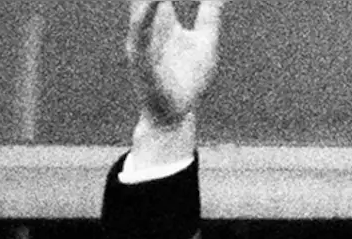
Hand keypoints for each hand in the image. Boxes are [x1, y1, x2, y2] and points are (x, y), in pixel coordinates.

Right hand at [126, 1, 222, 130]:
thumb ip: (210, 13)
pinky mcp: (142, 62)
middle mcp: (147, 27)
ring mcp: (141, 43)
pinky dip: (147, 15)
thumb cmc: (190, 79)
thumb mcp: (206, 39)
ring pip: (140, 8)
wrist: (178, 115)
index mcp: (162, 20)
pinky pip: (142, 35)